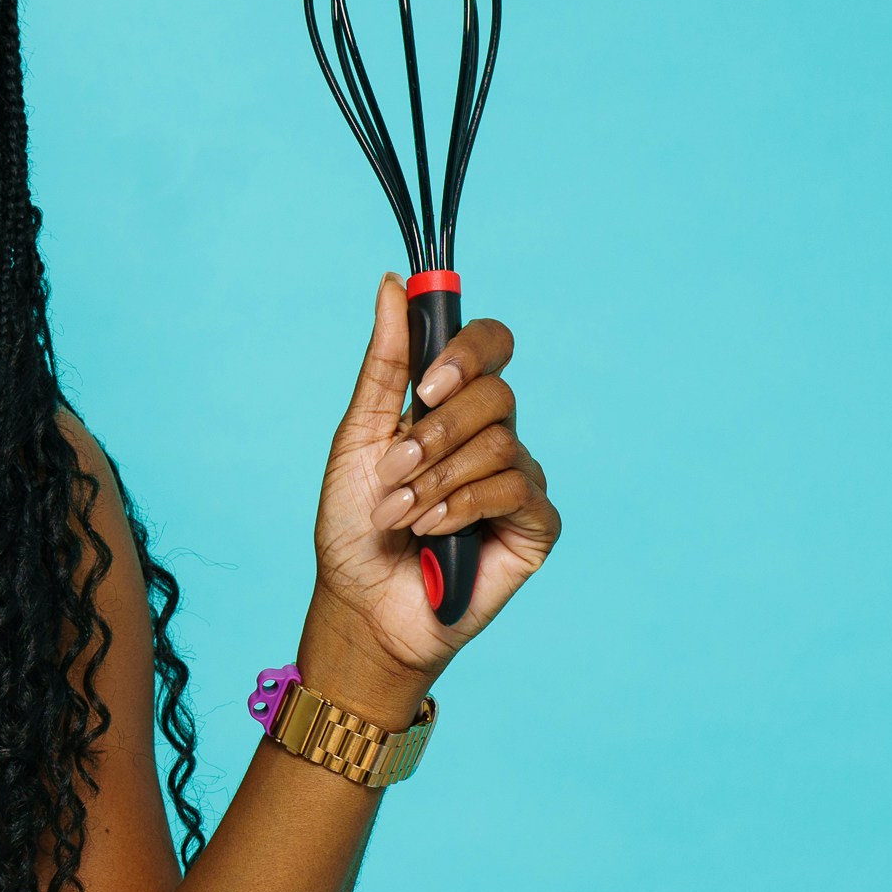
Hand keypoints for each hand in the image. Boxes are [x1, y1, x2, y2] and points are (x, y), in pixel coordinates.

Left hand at [309, 275, 560, 693]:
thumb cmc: (355, 526)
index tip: (427, 386)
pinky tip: (434, 533)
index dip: (468, 351)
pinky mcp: (536, 526)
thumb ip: (385, 365)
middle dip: (435, 434)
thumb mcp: (358, 437)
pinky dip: (464, 507)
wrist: (360, 605)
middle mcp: (493, 435)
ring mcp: (519, 480)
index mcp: (453, 406)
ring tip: (403, 515)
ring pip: (501, 444)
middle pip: (497, 394)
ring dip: (437, 481)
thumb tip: (392, 286)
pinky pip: (516, 490)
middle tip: (396, 473)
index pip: (491, 344)